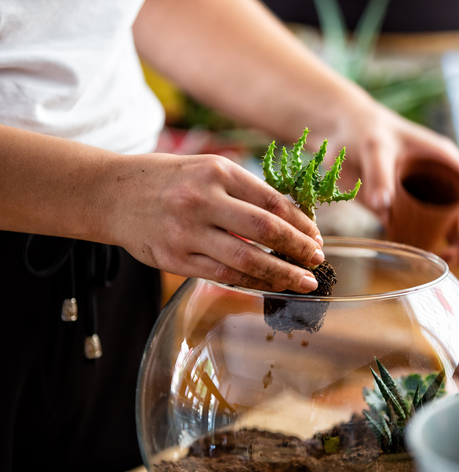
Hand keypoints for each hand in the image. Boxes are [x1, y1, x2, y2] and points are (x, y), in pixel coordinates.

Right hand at [109, 152, 324, 291]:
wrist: (111, 194)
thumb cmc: (165, 180)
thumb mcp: (205, 169)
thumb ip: (242, 192)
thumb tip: (287, 219)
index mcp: (217, 171)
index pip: (272, 201)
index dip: (300, 222)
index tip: (316, 236)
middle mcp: (203, 200)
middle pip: (265, 230)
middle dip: (299, 249)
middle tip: (318, 261)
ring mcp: (187, 232)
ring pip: (247, 259)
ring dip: (281, 274)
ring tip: (303, 282)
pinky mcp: (175, 258)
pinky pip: (223, 275)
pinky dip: (251, 283)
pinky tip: (269, 287)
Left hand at [317, 97, 458, 264]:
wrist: (341, 135)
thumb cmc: (365, 132)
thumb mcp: (374, 147)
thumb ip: (379, 175)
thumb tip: (383, 208)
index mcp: (442, 161)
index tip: (457, 224)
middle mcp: (438, 182)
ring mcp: (422, 200)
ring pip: (452, 228)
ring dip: (457, 248)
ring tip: (448, 261)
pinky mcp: (402, 213)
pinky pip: (421, 234)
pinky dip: (426, 248)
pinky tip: (423, 263)